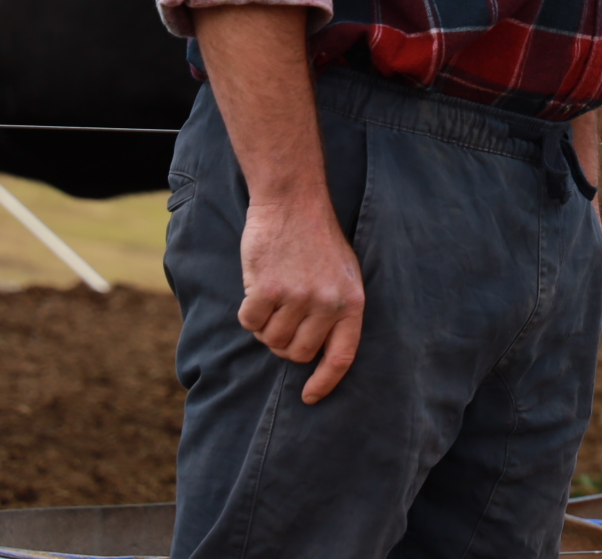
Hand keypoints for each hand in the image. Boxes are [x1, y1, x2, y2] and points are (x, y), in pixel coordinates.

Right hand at [238, 193, 365, 403]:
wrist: (294, 204)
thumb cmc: (318, 242)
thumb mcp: (344, 275)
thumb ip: (335, 312)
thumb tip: (318, 354)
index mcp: (352, 302)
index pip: (341, 356)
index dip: (325, 382)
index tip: (310, 398)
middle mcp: (327, 304)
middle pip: (297, 353)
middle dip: (285, 342)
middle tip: (283, 316)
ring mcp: (298, 298)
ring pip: (271, 340)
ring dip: (266, 324)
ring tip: (274, 294)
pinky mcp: (267, 290)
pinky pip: (249, 322)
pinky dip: (248, 311)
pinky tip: (258, 287)